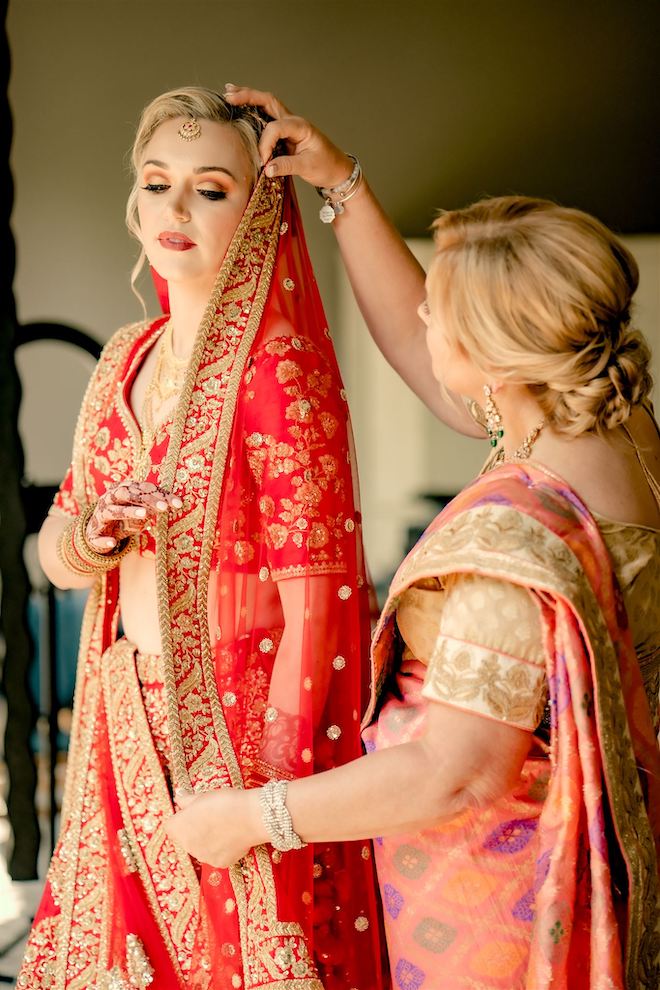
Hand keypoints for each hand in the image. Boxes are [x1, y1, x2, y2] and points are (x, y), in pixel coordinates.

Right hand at [85, 480, 181, 551]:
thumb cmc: (124, 518)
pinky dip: (104, 540)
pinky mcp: (93, 533)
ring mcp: (100, 515)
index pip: (143, 489)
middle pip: (127, 494)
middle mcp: (109, 499)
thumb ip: (154, 505)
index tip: (178, 504)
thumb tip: (177, 503)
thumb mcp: (141, 510)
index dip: (160, 495)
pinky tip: (112, 542)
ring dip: (128, 512)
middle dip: (146, 499)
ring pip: (113, 511)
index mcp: (121, 490)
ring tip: (144, 515)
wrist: (97, 532)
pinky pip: (98, 537)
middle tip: (164, 507)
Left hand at [166, 788, 263, 867]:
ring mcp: (204, 857)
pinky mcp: (219, 863)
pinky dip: (221, 848)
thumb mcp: (202, 795)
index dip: (181, 818)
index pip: (170, 826)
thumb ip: (186, 800)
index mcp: (179, 828)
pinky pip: (215, 855)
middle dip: (193, 829)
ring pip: (200, 848)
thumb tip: (178, 798)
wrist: (251, 818)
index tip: (191, 811)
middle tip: (210, 817)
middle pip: (185, 838)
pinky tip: (231, 837)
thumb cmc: (225, 802)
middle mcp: (187, 846)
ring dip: (206, 840)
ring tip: (223, 826)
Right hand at [224, 83, 353, 188]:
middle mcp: (294, 121)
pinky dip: (254, 109)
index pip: (275, 128)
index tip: (263, 161)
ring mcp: (289, 124)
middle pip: (268, 101)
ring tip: (230, 92)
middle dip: (248, 97)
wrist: (338, 170)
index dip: (265, 144)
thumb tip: (267, 169)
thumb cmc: (326, 167)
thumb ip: (287, 166)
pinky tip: (242, 106)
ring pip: (267, 105)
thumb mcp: (308, 168)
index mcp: (301, 127)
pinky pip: (267, 116)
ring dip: (249, 98)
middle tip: (229, 95)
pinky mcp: (286, 132)